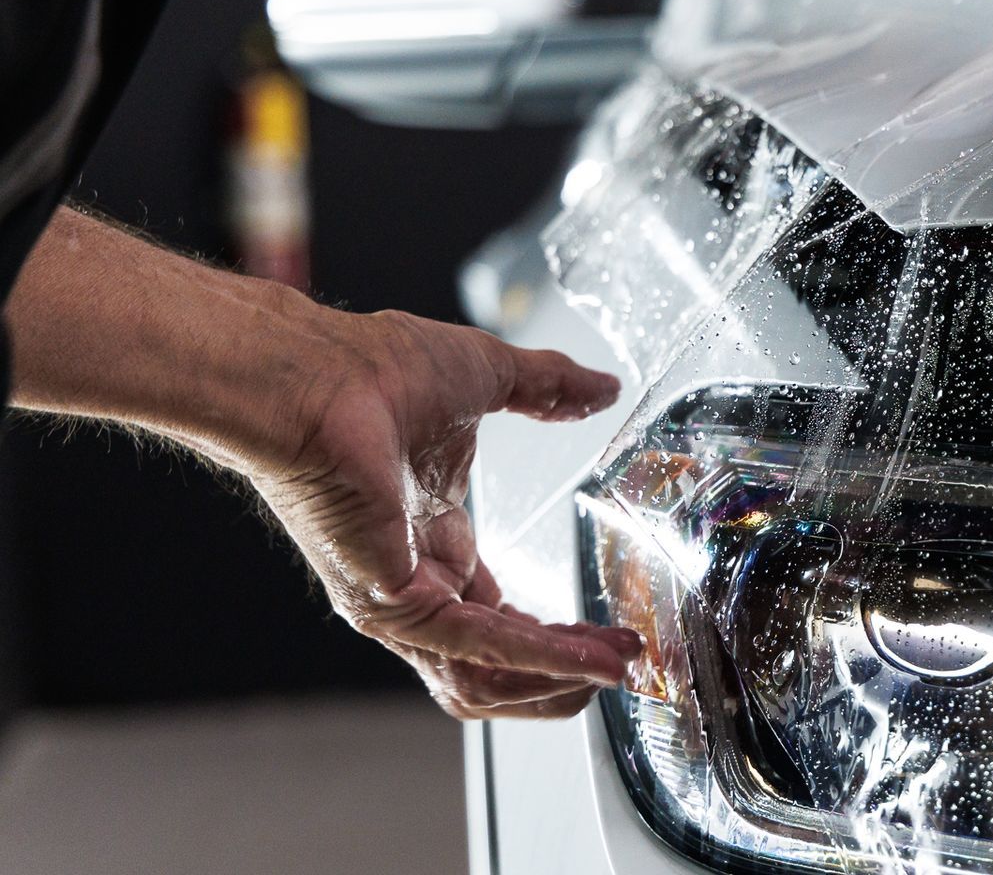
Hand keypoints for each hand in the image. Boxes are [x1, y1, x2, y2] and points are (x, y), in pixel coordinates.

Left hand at [251, 308, 640, 719]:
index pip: (498, 615)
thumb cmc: (370, 369)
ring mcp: (398, 600)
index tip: (612, 628)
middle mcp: (412, 581)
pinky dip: (540, 656)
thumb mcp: (488, 376)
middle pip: (493, 664)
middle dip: (563, 672)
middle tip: (622, 664)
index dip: (558, 631)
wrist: (316, 374)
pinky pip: (477, 647)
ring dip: (555, 678)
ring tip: (612, 671)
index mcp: (429, 538)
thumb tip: (598, 387)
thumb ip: (550, 388)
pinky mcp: (394, 604)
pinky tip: (588, 658)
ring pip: (482, 675)